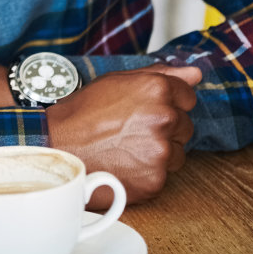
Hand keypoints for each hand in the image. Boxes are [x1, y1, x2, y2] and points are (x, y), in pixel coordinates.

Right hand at [46, 64, 201, 204]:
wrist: (56, 147)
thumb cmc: (82, 113)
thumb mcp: (116, 82)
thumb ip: (160, 75)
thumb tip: (196, 74)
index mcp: (157, 89)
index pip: (188, 98)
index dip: (166, 105)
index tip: (144, 112)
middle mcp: (165, 118)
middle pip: (185, 126)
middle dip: (165, 129)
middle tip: (130, 131)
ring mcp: (162, 151)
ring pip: (178, 153)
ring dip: (159, 153)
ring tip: (125, 149)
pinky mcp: (155, 179)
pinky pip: (163, 176)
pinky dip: (147, 173)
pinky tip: (124, 165)